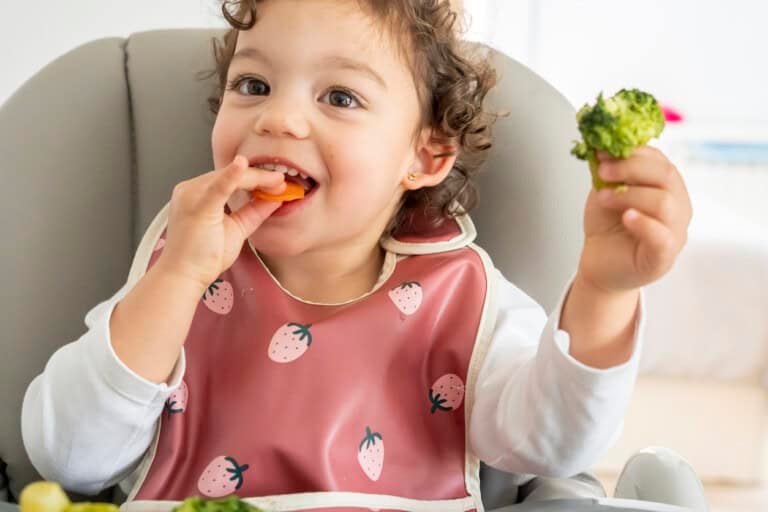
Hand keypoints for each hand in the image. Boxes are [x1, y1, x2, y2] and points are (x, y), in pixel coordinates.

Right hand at [155, 155, 285, 289]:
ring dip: (255, 178)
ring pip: (229, 178)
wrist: (183, 277)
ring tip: (277, 181)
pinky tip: (242, 165)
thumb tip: (274, 198)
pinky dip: (231, 176)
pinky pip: (217, 187)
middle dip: (259, 177)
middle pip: (231, 175)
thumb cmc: (203, 257)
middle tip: (282, 181)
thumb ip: (254, 212)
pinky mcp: (197, 207)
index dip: (256, 179)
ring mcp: (191, 196)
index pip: (230, 179)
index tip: (278, 183)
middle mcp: (190, 190)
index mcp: (197, 194)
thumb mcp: (236, 228)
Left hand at [578, 146, 692, 291]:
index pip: (659, 160)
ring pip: (664, 203)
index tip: (604, 152)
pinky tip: (626, 217)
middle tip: (603, 171)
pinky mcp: (663, 257)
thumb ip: (608, 171)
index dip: (633, 152)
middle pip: (666, 176)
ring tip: (604, 198)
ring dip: (629, 194)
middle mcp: (678, 207)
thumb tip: (601, 144)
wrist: (599, 263)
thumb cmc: (607, 226)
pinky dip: (644, 223)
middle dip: (631, 168)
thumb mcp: (604, 191)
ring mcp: (675, 232)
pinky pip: (662, 237)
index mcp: (666, 187)